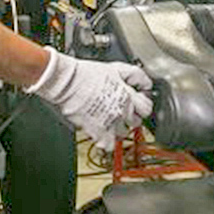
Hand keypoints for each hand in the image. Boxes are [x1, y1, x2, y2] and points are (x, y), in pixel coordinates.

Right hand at [26, 47, 152, 150]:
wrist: (67, 82)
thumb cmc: (87, 74)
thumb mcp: (116, 68)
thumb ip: (136, 75)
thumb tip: (146, 84)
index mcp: (128, 96)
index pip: (147, 109)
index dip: (143, 104)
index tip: (137, 102)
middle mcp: (121, 112)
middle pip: (137, 122)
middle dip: (131, 115)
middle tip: (120, 108)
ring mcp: (110, 124)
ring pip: (123, 134)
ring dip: (118, 127)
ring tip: (108, 117)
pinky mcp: (97, 133)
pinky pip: (108, 145)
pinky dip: (106, 140)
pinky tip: (101, 129)